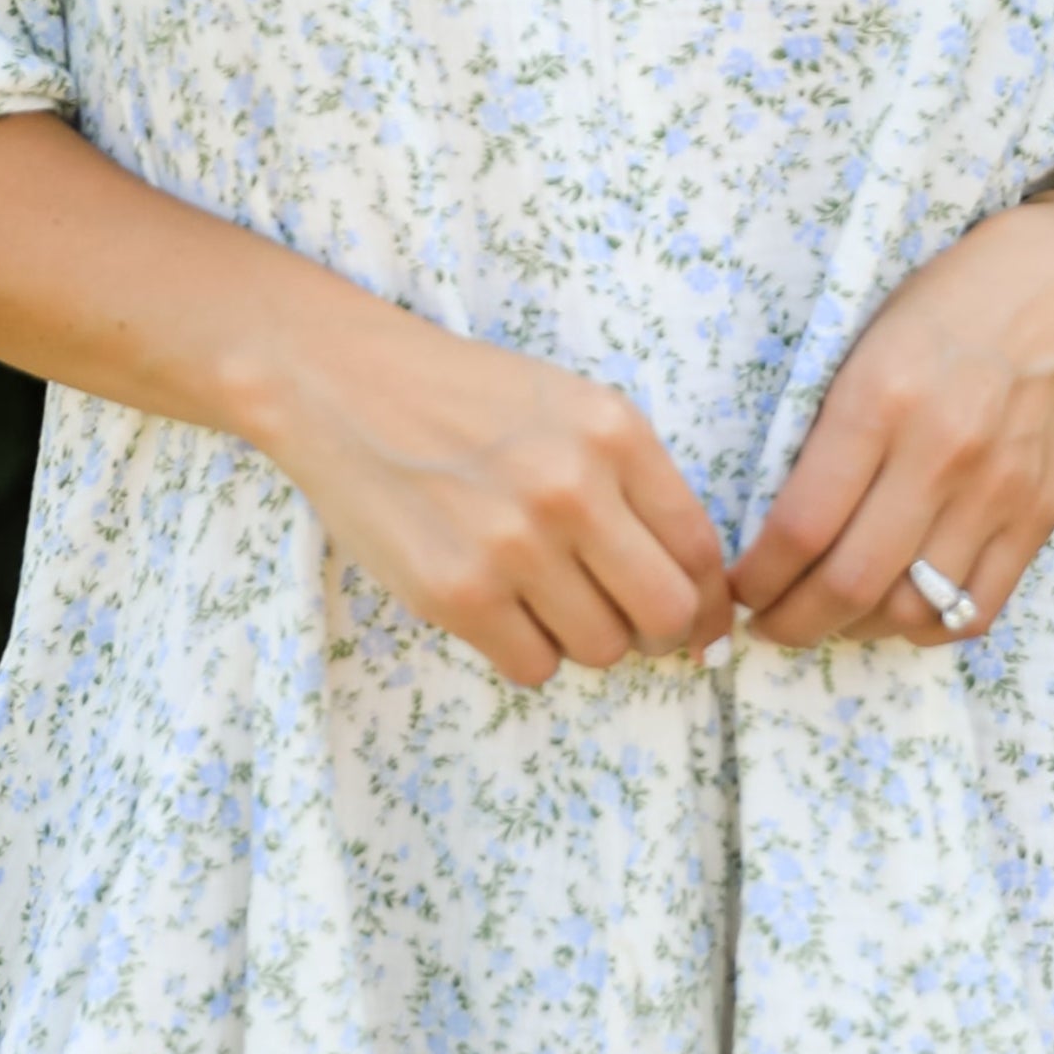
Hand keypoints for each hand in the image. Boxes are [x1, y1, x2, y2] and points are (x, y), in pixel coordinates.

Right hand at [255, 297, 731, 692]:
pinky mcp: (455, 593)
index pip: (699, 549)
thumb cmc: (466, 400)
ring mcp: (512, 544)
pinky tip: (500, 608)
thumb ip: (635, 484)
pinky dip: (526, 651)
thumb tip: (697, 594)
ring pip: (600, 649)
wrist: (343, 386)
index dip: (710, 601)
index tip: (700, 621)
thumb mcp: (572, 407)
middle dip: (658, 632)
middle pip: (666, 613)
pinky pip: (533, 667)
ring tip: (543, 597)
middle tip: (629, 622)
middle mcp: (572, 488)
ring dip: (583, 638)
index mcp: (614, 433)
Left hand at [732, 193, 1053, 652]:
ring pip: (911, 609)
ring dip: (854, 631)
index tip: (738, 586)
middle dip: (792, 622)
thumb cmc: (949, 306)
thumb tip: (773, 526)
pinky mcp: (1040, 515)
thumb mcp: (864, 343)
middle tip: (770, 622)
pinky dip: (925, 628)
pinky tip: (899, 608)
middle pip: (850, 583)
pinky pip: (975, 609)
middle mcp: (940, 452)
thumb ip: (826, 431)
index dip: (756, 578)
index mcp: (879, 399)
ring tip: (830, 615)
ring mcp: (998, 491)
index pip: (801, 526)